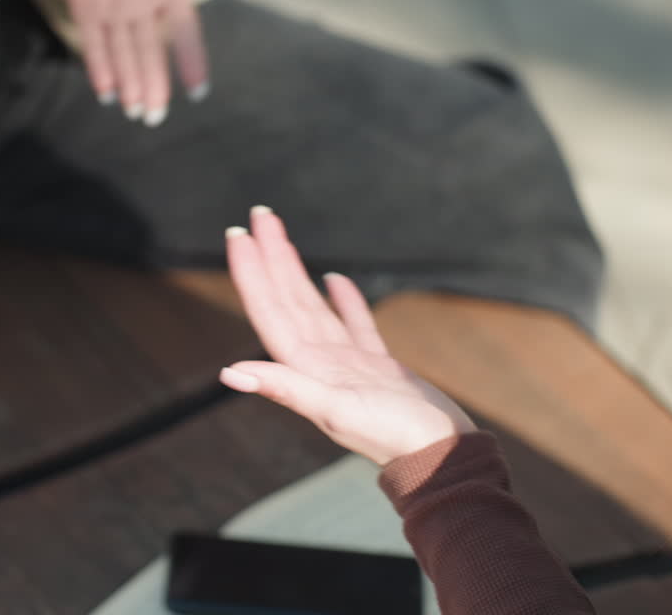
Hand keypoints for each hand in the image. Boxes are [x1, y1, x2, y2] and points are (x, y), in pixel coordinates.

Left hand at [56, 0, 256, 125]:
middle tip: (155, 118)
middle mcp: (142, 4)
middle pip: (149, 52)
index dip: (190, 59)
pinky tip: (106, 93)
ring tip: (135, 112)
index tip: (199, 90)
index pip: (183, 31)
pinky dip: (98, 67)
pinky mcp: (84, 3)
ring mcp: (112, 6)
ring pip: (122, 53)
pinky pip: (93, 42)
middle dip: (152, 85)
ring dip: (129, 83)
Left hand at [221, 206, 476, 466]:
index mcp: (306, 367)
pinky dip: (342, 300)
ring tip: (282, 237)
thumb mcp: (337, 410)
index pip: (269, 310)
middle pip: (286, 298)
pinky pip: (354, 324)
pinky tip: (335, 280)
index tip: (238, 235)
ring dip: (295, 272)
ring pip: (313, 306)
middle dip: (270, 257)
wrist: (442, 456)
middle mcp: (319, 362)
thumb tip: (230, 373)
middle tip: (256, 215)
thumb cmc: (393, 436)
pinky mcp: (376, 367)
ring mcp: (347, 363)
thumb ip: (286, 388)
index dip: (251, 272)